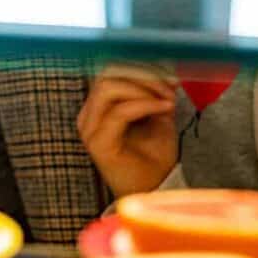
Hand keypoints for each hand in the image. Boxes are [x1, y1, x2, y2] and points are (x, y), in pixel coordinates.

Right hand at [77, 63, 179, 197]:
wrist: (154, 190)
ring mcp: (89, 129)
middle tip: (169, 87)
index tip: (168, 76)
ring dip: (143, 88)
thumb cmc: (154, 156)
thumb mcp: (157, 115)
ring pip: (108, 88)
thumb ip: (154, 92)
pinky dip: (145, 104)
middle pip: (106, 74)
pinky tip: (164, 108)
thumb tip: (164, 71)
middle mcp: (87, 115)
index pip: (110, 71)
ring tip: (167, 100)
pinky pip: (119, 111)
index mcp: (97, 107)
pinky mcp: (98, 143)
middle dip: (142, 75)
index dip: (140, 67)